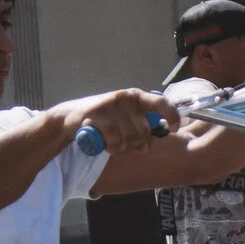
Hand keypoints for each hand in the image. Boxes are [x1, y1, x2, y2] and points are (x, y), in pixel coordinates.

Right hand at [58, 89, 175, 154]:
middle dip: (136, 144)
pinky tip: (104, 143)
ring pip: (129, 138)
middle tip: (124, 144)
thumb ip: (140, 125)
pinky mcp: (96, 115)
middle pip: (143, 131)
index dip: (172, 116)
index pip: (163, 102)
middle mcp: (126, 97)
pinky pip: (113, 139)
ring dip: (121, 147)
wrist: (69, 116)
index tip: (175, 129)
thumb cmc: (103, 118)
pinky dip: (110, 146)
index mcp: (137, 96)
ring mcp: (111, 105)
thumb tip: (147, 145)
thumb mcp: (125, 116)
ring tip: (112, 143)